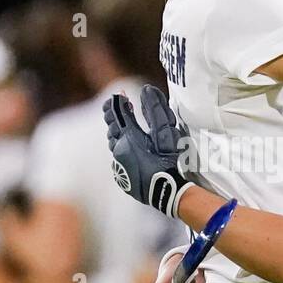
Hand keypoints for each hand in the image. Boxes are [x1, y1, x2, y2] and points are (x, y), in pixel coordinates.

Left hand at [102, 85, 190, 217]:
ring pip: (113, 144)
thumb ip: (156, 110)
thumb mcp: (167, 133)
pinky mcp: (121, 176)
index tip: (120, 95)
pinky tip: (129, 149)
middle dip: (115, 116)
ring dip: (117, 133)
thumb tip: (146, 90)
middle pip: (112, 128)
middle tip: (119, 106)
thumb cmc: (169, 162)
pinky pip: (117, 158)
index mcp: (129, 138)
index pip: (118, 114)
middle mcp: (119, 150)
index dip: (118, 102)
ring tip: (124, 126)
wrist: (167, 192)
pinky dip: (121, 149)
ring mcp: (118, 165)